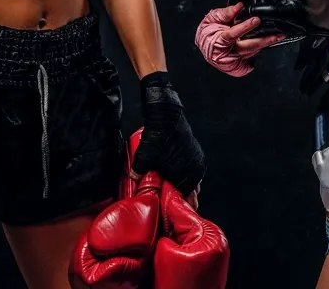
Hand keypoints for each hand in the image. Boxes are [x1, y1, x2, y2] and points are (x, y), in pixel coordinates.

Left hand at [131, 72, 205, 195]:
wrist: (168, 116)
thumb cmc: (159, 137)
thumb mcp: (144, 156)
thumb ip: (138, 171)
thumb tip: (132, 178)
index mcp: (182, 176)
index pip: (187, 198)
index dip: (184, 206)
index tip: (182, 212)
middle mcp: (193, 170)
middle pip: (193, 191)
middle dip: (189, 199)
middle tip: (184, 206)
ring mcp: (196, 160)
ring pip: (196, 180)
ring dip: (191, 186)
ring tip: (185, 193)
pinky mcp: (196, 151)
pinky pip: (196, 169)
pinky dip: (192, 174)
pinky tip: (186, 175)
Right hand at [194, 3, 284, 75]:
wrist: (205, 49)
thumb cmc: (206, 35)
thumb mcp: (210, 20)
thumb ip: (225, 13)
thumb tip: (239, 6)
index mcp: (219, 40)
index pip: (233, 33)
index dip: (245, 26)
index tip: (256, 20)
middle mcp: (227, 53)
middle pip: (248, 47)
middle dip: (265, 41)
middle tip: (278, 35)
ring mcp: (233, 61)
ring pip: (252, 52)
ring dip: (265, 45)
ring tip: (277, 37)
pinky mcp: (238, 66)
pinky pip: (252, 58)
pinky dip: (258, 50)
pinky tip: (266, 43)